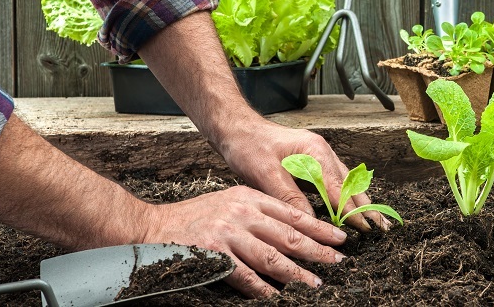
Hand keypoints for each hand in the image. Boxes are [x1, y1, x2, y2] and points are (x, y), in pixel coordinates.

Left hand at [136, 12, 388, 230]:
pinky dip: (344, 195)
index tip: (366, 228)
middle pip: (349, 183)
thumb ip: (289, 197)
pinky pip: (334, 180)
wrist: (236, 128)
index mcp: (315, 152)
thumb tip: (309, 221)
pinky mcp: (311, 162)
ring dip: (358, 201)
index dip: (352, 210)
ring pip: (345, 182)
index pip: (339, 188)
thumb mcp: (265, 173)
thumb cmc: (248, 146)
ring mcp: (318, 156)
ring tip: (373, 221)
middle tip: (382, 227)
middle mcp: (321, 152)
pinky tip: (349, 207)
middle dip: (365, 206)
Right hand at [143, 185, 346, 297]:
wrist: (154, 227)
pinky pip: (245, 276)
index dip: (318, 227)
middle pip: (288, 234)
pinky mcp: (214, 255)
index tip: (339, 238)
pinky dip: (263, 288)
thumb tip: (292, 233)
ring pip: (272, 257)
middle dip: (317, 250)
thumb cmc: (196, 217)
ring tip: (315, 283)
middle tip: (338, 261)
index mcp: (249, 197)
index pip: (292, 213)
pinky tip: (276, 296)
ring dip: (296, 273)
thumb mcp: (230, 202)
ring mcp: (228, 234)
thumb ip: (258, 213)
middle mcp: (242, 212)